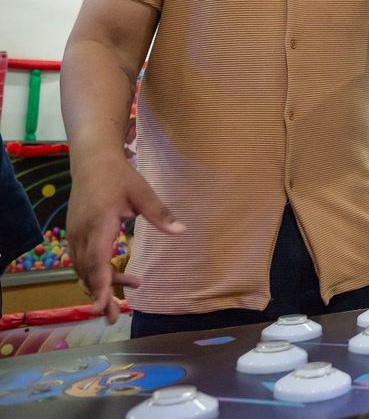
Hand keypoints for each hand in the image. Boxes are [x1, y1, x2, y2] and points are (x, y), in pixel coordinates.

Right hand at [66, 160, 184, 322]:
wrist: (92, 162)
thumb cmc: (119, 176)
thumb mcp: (142, 192)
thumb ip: (160, 214)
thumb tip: (181, 232)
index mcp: (98, 222)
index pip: (96, 260)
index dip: (100, 284)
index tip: (103, 305)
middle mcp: (81, 233)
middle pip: (87, 271)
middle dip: (100, 295)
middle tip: (113, 318)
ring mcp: (74, 235)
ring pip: (83, 269)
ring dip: (99, 286)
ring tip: (119, 303)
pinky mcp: (75, 235)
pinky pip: (82, 262)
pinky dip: (96, 274)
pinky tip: (118, 277)